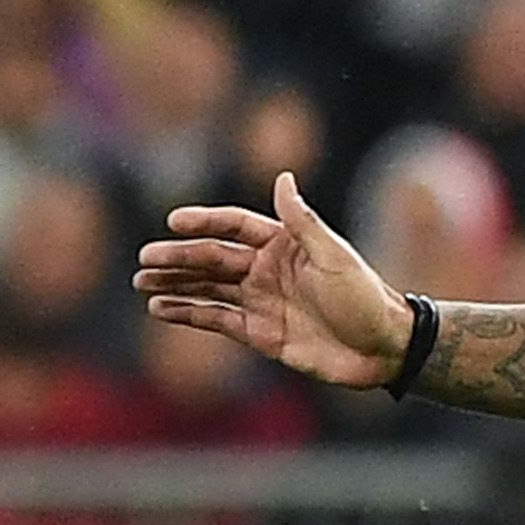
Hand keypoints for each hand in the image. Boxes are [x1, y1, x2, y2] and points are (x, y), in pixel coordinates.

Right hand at [137, 172, 411, 387]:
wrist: (383, 348)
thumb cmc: (365, 298)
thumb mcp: (335, 257)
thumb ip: (303, 222)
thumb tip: (283, 176)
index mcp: (286, 244)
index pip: (236, 226)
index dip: (206, 222)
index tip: (174, 221)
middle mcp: (268, 269)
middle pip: (214, 258)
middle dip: (179, 256)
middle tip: (144, 257)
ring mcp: (261, 300)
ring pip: (207, 287)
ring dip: (174, 282)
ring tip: (141, 280)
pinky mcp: (258, 332)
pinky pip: (214, 318)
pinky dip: (186, 312)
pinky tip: (159, 307)